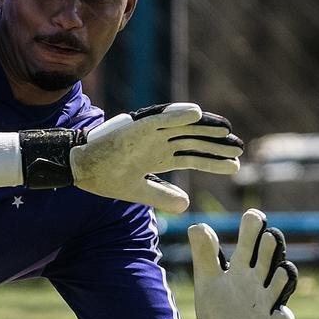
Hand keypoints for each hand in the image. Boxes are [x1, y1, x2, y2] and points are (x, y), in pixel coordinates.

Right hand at [67, 103, 242, 212]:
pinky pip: (158, 117)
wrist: (79, 167)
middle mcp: (157, 141)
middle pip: (193, 140)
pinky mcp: (134, 126)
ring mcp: (147, 132)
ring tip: (226, 131)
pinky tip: (196, 113)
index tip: (235, 165)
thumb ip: (162, 196)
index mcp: (158, 156)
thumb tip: (187, 205)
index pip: (192, 156)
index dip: (213, 160)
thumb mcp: (138, 191)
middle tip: (239, 147)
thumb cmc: (105, 177)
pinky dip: (176, 113)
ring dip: (204, 127)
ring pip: (182, 127)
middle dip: (216, 144)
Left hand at [190, 208, 297, 318]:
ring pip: (283, 284)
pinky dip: (283, 316)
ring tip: (283, 268)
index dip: (253, 228)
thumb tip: (197, 225)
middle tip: (269, 236)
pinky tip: (281, 314)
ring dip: (284, 277)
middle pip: (270, 258)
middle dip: (271, 248)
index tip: (253, 215)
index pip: (251, 242)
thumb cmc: (216, 302)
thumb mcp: (206, 277)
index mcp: (242, 266)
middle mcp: (259, 279)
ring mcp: (267, 301)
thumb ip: (203, 253)